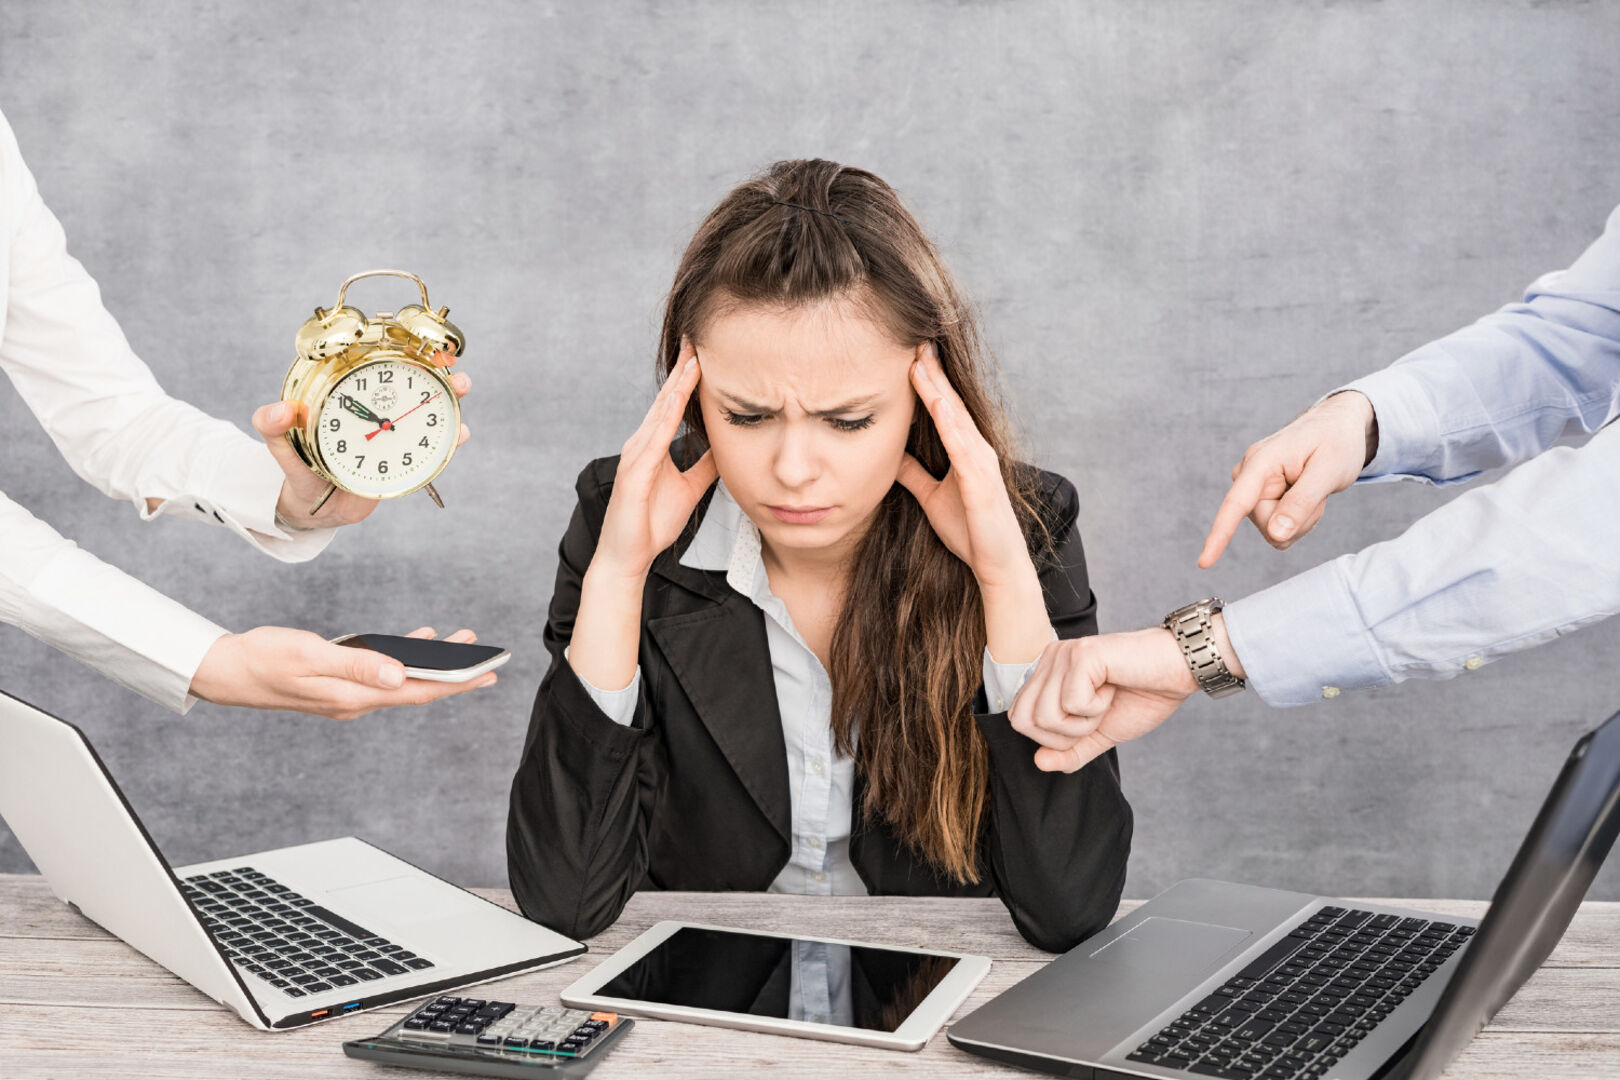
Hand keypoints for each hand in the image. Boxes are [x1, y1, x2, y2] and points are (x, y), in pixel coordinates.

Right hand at [189, 625, 495, 719]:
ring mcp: (346, 696)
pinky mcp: (337, 686)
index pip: (416, 693)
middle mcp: (354, 702)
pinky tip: (414, 645)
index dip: (455, 684)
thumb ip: (358, 666)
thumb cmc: (263, 659)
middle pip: (414, 690)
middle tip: (486, 660)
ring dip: (429, 665)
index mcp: (353, 698)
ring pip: (399, 682)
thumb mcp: (311, 656)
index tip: (486, 675)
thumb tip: (400, 674)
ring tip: (457, 644)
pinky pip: (380, 676)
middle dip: (453, 674)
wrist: (225, 671)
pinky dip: (401, 660)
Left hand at [254, 349, 471, 528]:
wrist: (315, 506)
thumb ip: (273, 426)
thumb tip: (279, 411)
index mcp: (352, 401)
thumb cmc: (299, 469)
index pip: (380, 370)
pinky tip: (458, 435)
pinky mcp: (405, 462)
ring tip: (459, 397)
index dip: (404, 354)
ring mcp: (395, 437)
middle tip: (455, 376)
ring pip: (429, 416)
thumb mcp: (280, 445)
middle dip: (441, 377)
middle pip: (416, 389)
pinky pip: (430, 448)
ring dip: (451, 405)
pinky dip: (448, 440)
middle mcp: (379, 414)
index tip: (422, 348)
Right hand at [592, 341, 718, 580]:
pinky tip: (676, 401)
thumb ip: (705, 466)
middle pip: (665, 399)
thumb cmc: (653, 523)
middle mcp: (641, 443)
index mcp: (653, 445)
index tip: (703, 351)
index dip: (688, 377)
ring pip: (659, 413)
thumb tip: (727, 448)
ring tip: (693, 360)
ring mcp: (635, 456)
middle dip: (682, 369)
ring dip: (676, 386)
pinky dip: (665, 419)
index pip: (673, 403)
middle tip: (696, 338)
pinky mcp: (634, 473)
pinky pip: (652, 440)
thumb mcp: (691, 488)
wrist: (628, 555)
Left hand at [897, 345, 1034, 592]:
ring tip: (920, 362)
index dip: (928, 382)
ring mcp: (982, 464)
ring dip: (938, 389)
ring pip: (956, 418)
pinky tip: (937, 404)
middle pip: (951, 404)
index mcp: (966, 452)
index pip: (944, 409)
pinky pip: (963, 447)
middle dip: (933, 373)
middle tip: (916, 341)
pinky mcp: (982, 483)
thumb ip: (915, 474)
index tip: (910, 355)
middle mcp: (977, 450)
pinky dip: (949, 423)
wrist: (996, 566)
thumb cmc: (970, 532)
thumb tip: (890, 455)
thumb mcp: (932, 497)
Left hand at [1009, 628, 1199, 772]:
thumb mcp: (1100, 734)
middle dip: (1064, 735)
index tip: (1087, 721)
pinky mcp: (1081, 654)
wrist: (1179, 673)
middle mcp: (1048, 659)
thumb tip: (1038, 763)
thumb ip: (1070, 751)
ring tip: (1105, 700)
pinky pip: (1071, 704)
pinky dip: (1097, 708)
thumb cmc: (1142, 697)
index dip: (1052, 738)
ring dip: (1083, 722)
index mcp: (1047, 673)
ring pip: (1044, 715)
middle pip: (1023, 720)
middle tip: (1095, 715)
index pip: (1019, 719)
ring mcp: (1062, 654)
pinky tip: (1113, 688)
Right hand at [1198, 391, 1375, 567]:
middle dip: (1297, 521)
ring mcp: (1253, 487)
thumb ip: (1301, 503)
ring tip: (1313, 490)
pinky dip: (1297, 520)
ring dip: (1300, 520)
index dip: (1219, 535)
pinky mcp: (1260, 497)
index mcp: (1260, 462)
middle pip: (1266, 525)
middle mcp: (1248, 475)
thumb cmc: (1336, 442)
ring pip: (1272, 530)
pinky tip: (1305, 496)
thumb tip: (1275, 535)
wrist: (1337, 427)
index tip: (1204, 563)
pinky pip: (1276, 527)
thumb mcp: (1329, 471)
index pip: (1235, 504)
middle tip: (1319, 495)